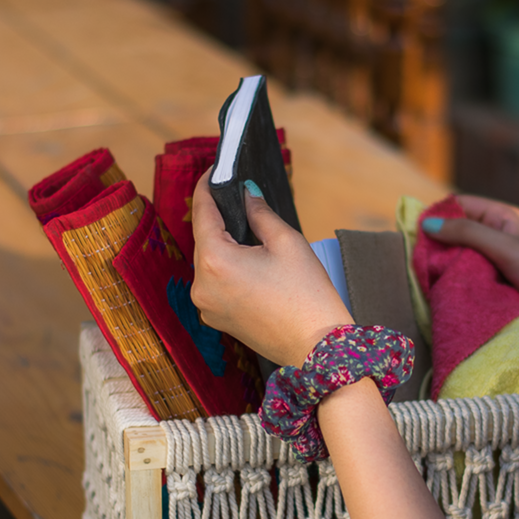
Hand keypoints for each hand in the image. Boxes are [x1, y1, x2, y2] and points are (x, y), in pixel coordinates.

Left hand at [190, 172, 352, 366]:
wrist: (316, 347)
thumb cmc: (307, 295)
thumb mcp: (287, 242)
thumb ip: (259, 213)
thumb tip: (246, 194)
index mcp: (216, 261)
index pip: (202, 213)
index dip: (206, 187)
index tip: (213, 171)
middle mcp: (202, 285)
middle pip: (204, 239)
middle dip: (220, 219)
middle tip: (238, 199)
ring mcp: (206, 306)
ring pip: (209, 262)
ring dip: (224, 246)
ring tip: (250, 233)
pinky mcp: (216, 319)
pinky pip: (215, 284)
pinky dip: (227, 270)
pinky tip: (251, 265)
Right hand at [422, 194, 518, 322]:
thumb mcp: (505, 248)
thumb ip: (468, 233)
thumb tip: (427, 224)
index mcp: (501, 216)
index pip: (459, 204)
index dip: (437, 214)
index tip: (416, 231)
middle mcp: (495, 234)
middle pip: (455, 229)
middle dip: (436, 241)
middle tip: (417, 256)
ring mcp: (493, 258)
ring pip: (457, 253)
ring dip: (443, 261)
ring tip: (426, 272)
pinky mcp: (491, 279)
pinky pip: (464, 273)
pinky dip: (452, 277)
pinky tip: (441, 285)